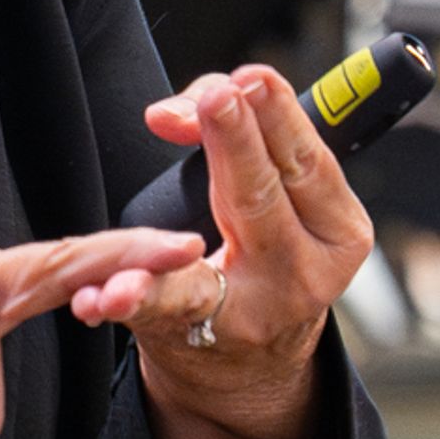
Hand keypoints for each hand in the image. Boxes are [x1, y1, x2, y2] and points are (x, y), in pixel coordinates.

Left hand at [121, 65, 378, 438]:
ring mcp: (250, 315)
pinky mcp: (197, 339)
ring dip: (169, 247)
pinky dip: (128, 300)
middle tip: (214, 99)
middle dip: (236, 144)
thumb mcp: (279, 191)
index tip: (248, 78)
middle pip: (262, 198)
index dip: (273, 114)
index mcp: (338, 228)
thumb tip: (173, 110)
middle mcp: (303, 273)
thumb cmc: (264, 245)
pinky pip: (159, 312)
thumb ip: (237, 134)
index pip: (305, 159)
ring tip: (156, 228)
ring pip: (207, 267)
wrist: (254, 360)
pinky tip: (101, 296)